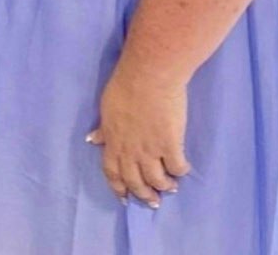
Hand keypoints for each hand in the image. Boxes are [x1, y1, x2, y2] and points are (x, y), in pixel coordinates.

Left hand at [87, 62, 192, 207]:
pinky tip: (183, 170)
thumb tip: (93, 140)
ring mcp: (151, 150)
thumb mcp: (108, 107)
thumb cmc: (126, 85)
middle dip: (144, 194)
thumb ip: (104, 127)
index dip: (119, 187)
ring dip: (163, 187)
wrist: (150, 75)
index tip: (125, 198)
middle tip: (153, 201)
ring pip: (156, 179)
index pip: (113, 173)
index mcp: (113, 143)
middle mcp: (130, 152)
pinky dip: (180, 171)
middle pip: (136, 181)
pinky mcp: (171, 144)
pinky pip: (176, 166)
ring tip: (171, 189)